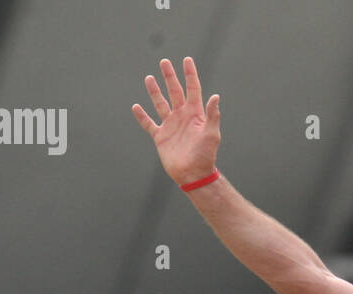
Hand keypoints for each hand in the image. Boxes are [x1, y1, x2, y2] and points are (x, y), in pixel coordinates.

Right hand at [132, 56, 220, 184]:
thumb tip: (215, 96)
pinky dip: (142, 116)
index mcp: (195, 114)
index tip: (187, 60)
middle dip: (170, 77)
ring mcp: (170, 126)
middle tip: (164, 62)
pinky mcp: (161, 137)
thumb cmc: (205, 156)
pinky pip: (149, 124)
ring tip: (149, 78)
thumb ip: (212, 115)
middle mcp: (182, 117)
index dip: (190, 75)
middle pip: (175, 92)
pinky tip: (136, 107)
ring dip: (155, 91)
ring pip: (160, 103)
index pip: (193, 90)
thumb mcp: (212, 134)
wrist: (193, 175)